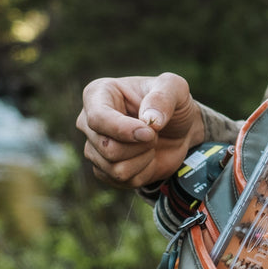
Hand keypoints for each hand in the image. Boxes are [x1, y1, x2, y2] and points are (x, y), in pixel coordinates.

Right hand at [76, 73, 204, 188]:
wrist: (179, 130)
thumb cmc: (172, 103)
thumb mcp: (176, 88)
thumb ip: (164, 96)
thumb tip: (150, 120)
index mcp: (98, 94)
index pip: (98, 118)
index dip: (123, 130)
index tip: (150, 132)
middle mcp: (88, 121)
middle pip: (106, 147)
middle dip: (140, 145)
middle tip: (155, 134)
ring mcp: (93, 147)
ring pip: (114, 168)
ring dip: (143, 159)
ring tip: (151, 144)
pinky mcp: (103, 170)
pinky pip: (121, 180)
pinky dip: (143, 172)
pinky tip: (147, 157)